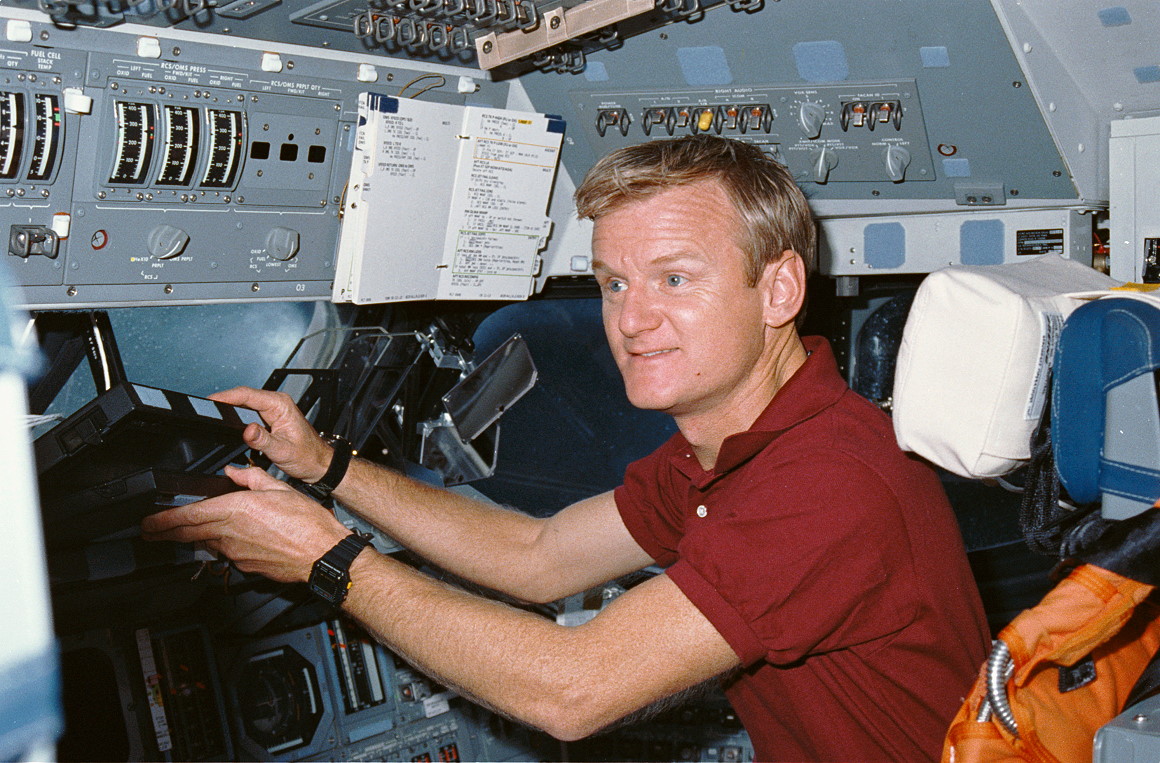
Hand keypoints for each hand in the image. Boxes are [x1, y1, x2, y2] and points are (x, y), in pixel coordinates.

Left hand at [141, 465, 350, 582]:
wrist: (322, 554)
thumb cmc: (308, 522)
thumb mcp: (280, 488)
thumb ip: (252, 478)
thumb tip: (235, 472)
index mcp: (238, 509)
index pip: (190, 515)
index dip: (164, 520)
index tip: (148, 522)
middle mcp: (232, 533)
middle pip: (188, 534)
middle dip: (164, 533)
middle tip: (148, 533)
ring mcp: (237, 552)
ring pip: (207, 542)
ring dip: (194, 537)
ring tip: (183, 533)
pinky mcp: (246, 565)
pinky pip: (227, 553)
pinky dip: (222, 545)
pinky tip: (230, 540)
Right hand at [211, 386, 333, 482]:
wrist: (318, 464)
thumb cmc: (308, 456)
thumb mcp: (283, 451)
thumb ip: (263, 441)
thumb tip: (247, 430)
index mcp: (280, 405)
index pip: (247, 394)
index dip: (225, 396)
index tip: (209, 400)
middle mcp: (276, 404)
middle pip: (243, 396)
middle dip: (223, 401)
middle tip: (205, 410)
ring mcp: (272, 410)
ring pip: (244, 404)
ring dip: (229, 408)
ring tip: (212, 414)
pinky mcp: (269, 418)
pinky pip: (248, 413)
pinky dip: (236, 416)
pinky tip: (227, 421)